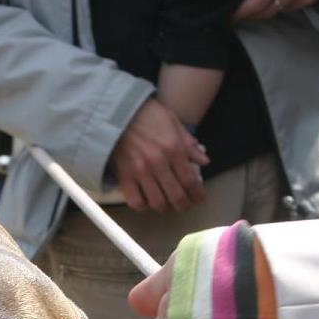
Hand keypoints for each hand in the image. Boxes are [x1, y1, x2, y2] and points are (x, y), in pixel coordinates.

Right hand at [109, 98, 208, 212]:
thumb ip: (188, 143)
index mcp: (173, 148)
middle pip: (176, 195)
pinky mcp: (124, 176)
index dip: (197, 194)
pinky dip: (143, 205)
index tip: (200, 199)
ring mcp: (140, 171)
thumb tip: (203, 160)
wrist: (115, 111)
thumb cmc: (145, 113)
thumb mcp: (172, 121)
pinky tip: (146, 201)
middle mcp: (158, 163)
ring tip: (166, 204)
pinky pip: (136, 201)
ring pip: (157, 202)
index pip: (190, 180)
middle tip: (185, 205)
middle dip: (183, 205)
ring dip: (164, 207)